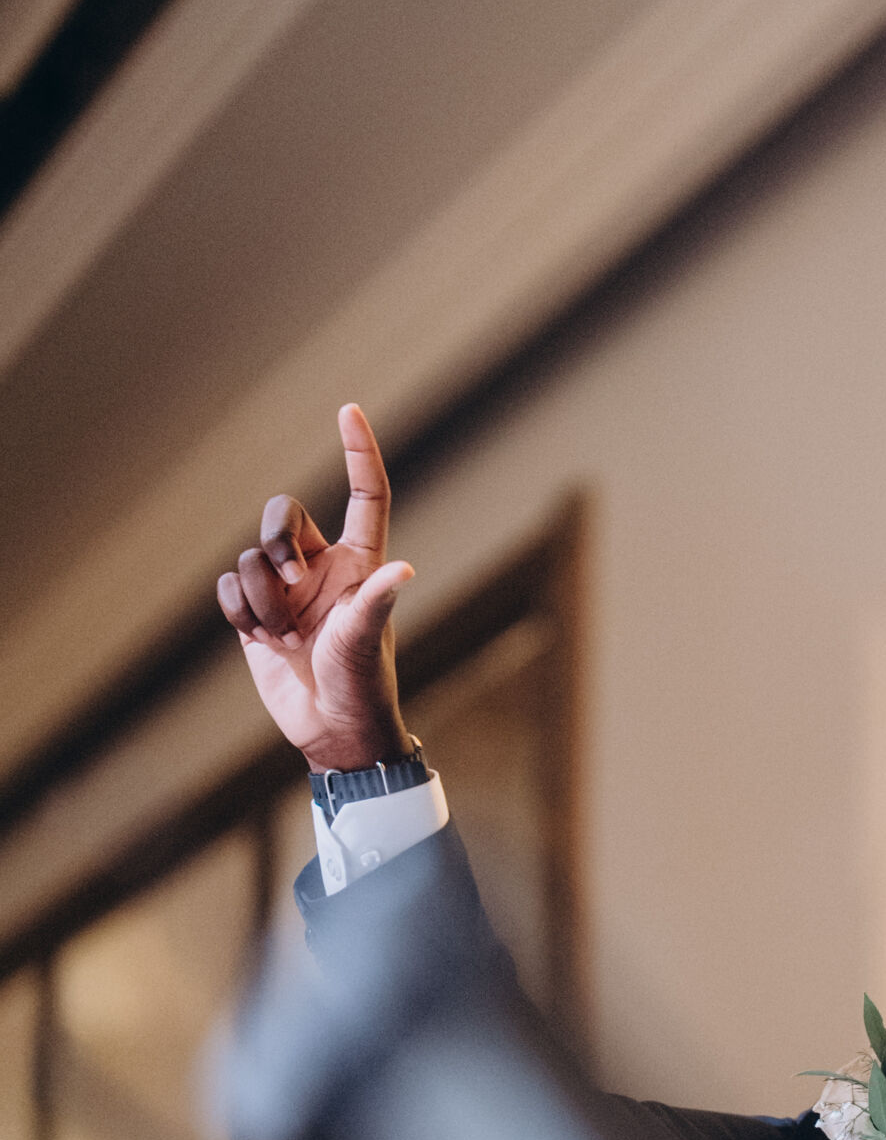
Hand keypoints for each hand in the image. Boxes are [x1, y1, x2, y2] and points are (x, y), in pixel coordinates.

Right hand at [216, 405, 414, 771]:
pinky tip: (260, 640)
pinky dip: (238, 609)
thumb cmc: (363, 684)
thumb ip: (376, 601)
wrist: (332, 730)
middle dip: (277, 537)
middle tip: (293, 581)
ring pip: (250, 558)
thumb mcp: (367, 640)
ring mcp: (286, 590)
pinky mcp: (255, 614)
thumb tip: (403, 569)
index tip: (349, 409)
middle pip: (283, 513)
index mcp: (360, 562)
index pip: (364, 494)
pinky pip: (228, 586)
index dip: (358, 452)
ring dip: (261, 597)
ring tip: (286, 637)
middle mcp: (322, 567)